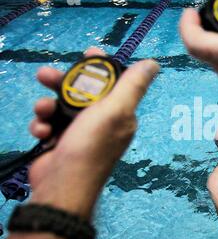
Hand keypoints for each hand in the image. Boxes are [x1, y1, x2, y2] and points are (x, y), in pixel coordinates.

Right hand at [28, 48, 158, 218]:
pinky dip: (43, 126)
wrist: (62, 185)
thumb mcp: (116, 111)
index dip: (100, 66)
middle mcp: (102, 121)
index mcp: (120, 113)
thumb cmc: (91, 146)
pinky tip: (42, 133)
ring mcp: (80, 132)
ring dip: (47, 105)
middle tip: (45, 75)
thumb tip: (154, 64)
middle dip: (62, 82)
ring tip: (42, 110)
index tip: (88, 53)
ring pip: (60, 105)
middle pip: (81, 90)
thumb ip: (133, 86)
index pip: (112, 82)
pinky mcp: (61, 142)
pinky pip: (49, 124)